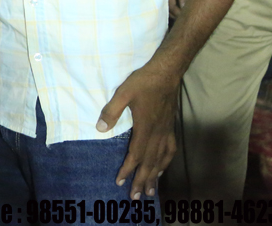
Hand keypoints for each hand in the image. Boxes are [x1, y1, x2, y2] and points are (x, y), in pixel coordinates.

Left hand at [97, 62, 179, 199]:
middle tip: (137, 198)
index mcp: (145, 128)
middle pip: (149, 163)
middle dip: (142, 181)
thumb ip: (111, 111)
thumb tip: (100, 129)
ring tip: (151, 191)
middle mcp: (157, 134)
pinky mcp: (171, 127)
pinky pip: (170, 150)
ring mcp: (166, 131)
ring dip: (155, 176)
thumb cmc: (143, 82)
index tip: (121, 182)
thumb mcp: (123, 93)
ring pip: (161, 160)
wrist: (166, 73)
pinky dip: (165, 163)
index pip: (136, 155)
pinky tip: (162, 169)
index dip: (128, 170)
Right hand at [168, 0, 192, 18]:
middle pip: (167, 8)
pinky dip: (170, 4)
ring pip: (165, 4)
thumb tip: (184, 7)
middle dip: (175, 14)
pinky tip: (176, 4)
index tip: (186, 18)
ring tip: (180, 14)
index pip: (172, 7)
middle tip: (184, 19)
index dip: (179, 14)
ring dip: (172, 10)